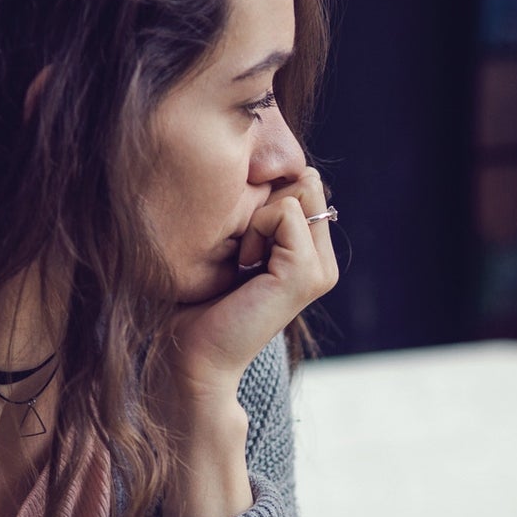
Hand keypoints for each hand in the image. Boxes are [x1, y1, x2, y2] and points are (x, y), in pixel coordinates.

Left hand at [163, 167, 337, 400]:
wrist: (192, 353)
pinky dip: (255, 229)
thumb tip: (262, 163)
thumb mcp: (235, 242)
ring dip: (256, 218)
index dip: (264, 195)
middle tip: (241, 251)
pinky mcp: (307, 274)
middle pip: (304, 180)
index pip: (303, 181)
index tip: (240, 241)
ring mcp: (321, 269)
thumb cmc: (198, 299)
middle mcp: (325, 261)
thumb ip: (259, 209)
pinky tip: (244, 266)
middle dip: (263, 203)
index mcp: (311, 253)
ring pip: (297, 190)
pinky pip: (285, 211)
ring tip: (242, 260)